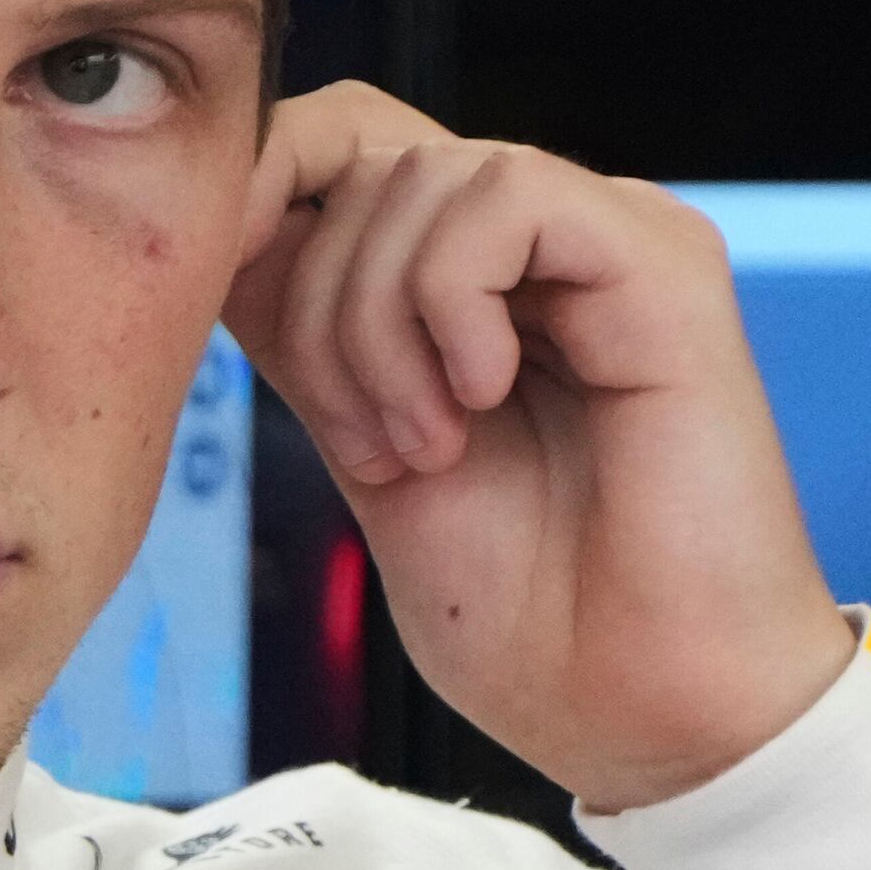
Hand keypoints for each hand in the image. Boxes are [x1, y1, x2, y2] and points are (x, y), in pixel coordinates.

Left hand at [228, 84, 857, 810]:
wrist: (655, 720)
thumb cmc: (540, 627)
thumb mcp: (372, 458)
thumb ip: (313, 343)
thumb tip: (221, 236)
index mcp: (483, 289)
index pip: (344, 149)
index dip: (258, 192)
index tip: (207, 300)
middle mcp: (549, 251)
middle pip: (364, 155)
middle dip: (318, 304)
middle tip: (371, 448)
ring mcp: (611, 245)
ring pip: (422, 172)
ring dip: (378, 323)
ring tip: (428, 445)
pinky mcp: (664, 262)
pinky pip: (509, 193)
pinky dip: (451, 298)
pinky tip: (483, 396)